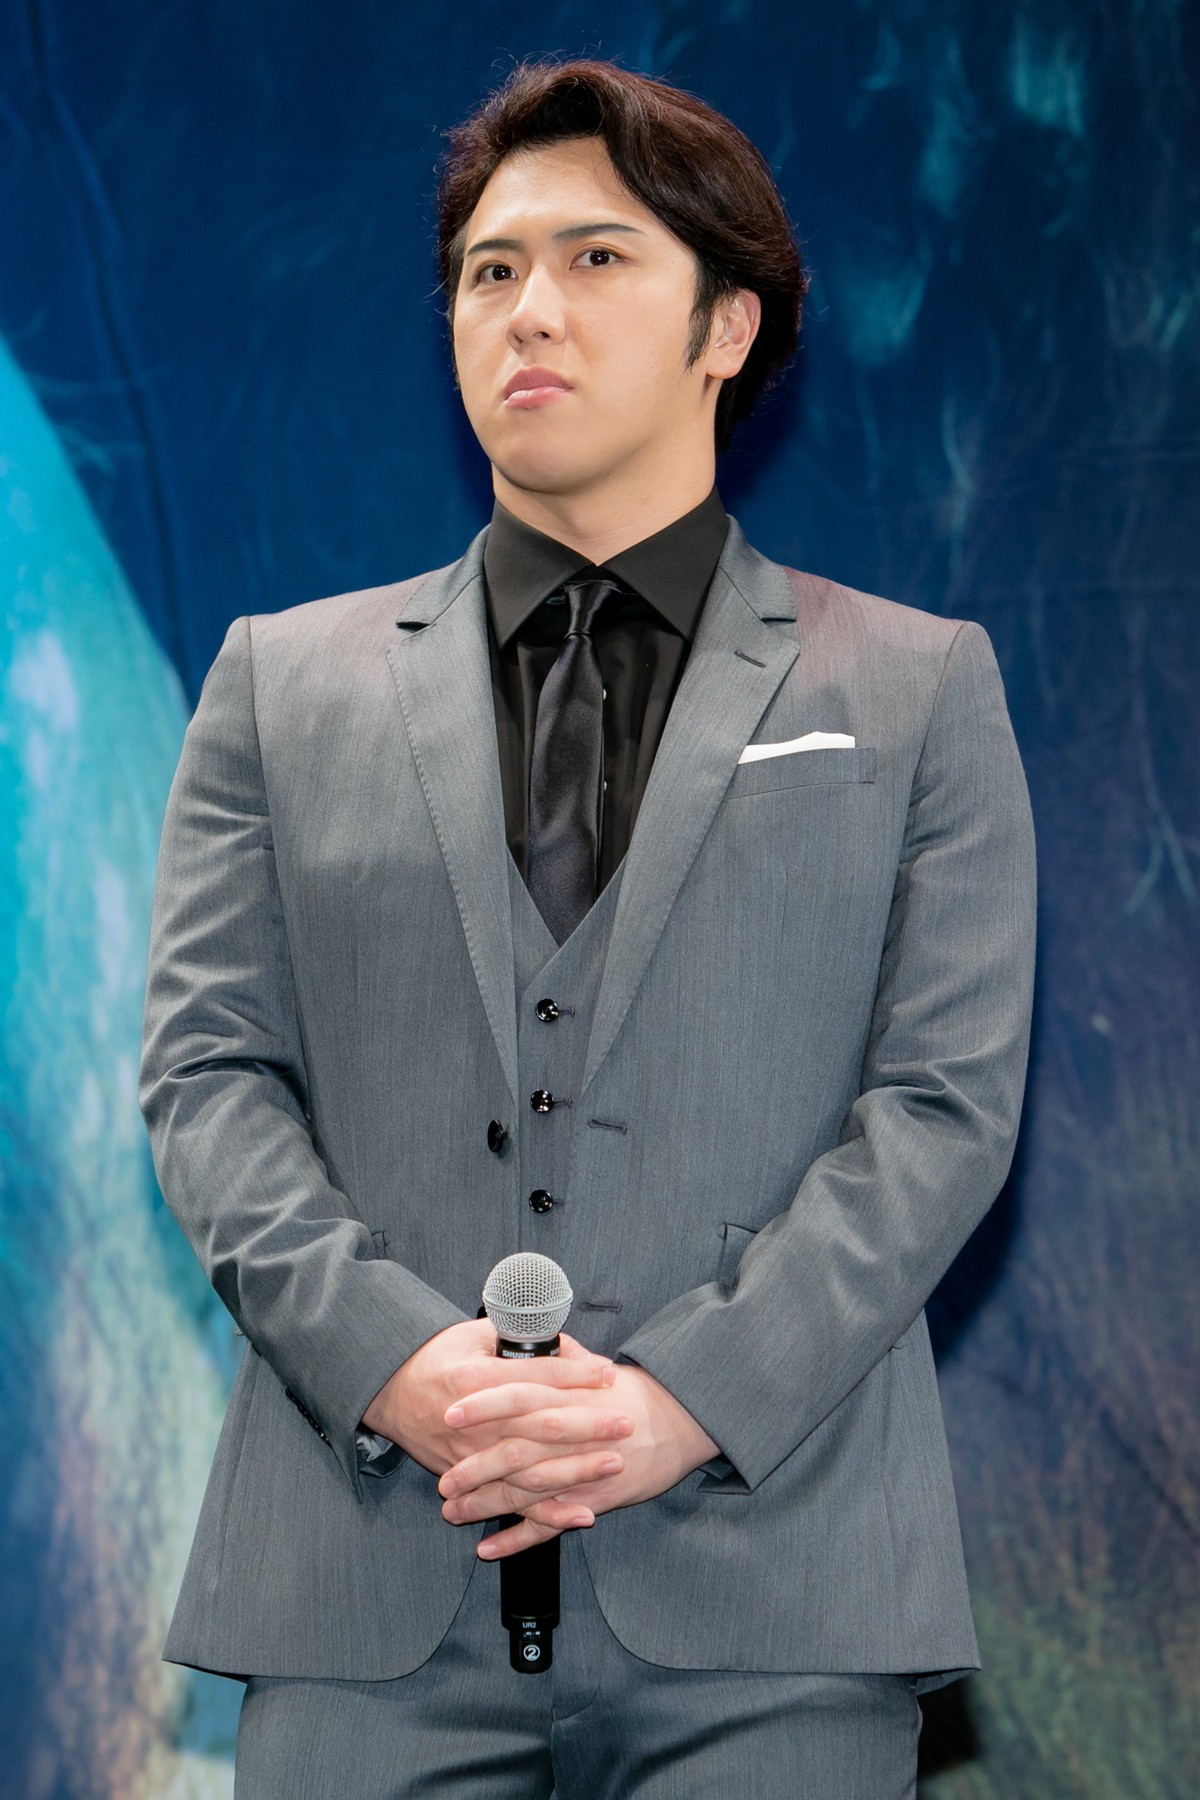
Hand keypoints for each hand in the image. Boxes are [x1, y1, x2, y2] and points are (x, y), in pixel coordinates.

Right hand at [361, 1320, 620, 1518]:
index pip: (536, 1377)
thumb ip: (516, 1335)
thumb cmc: (438, 1357)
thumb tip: (563, 1339)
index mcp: (476, 1379)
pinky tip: (581, 1515)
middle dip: (587, 1425)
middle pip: (540, 1426)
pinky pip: (514, 1505)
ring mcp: (473, 1457)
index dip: (575, 1375)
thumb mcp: (472, 1333)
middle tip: (625, 1422)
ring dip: (576, 1470)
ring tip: (615, 1465)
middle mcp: (476, 1423)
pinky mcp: (472, 1483)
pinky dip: (548, 1514)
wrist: (393, 1393)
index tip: (609, 1374)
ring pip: (532, 1471)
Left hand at [438, 1363, 719, 1558]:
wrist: (679, 1423)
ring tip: (452, 1512)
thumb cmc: (633, 1394)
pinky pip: (548, 1527)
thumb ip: (557, 1356)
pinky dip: (516, 1540)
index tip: (449, 1412)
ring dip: (485, 1505)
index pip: (517, 1397)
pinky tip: (488, 1548)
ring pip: (523, 1493)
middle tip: (442, 1479)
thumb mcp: (594, 1366)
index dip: (482, 1405)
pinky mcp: (589, 1503)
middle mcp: (568, 1437)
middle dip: (473, 1467)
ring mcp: (578, 1473)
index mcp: (566, 1398)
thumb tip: (526, 1338)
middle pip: (513, 1452)